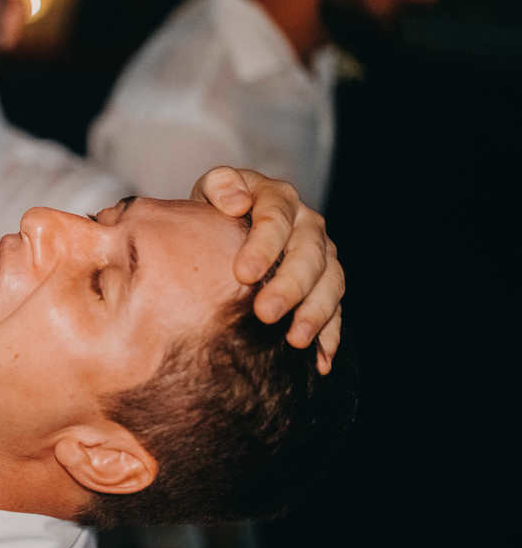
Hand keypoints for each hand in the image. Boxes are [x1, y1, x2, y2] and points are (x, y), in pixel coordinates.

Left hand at [191, 167, 342, 373]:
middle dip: (289, 286)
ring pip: (330, 283)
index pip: (275, 219)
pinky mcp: (326, 284)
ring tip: (295, 340)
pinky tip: (320, 361)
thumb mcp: (210, 190)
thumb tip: (236, 202)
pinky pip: (337, 310)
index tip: (243, 274)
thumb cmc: (215, 210)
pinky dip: (330, 336)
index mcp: (278, 198)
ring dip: (315, 313)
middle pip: (307, 255)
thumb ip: (220, 186)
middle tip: (266, 314)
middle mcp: (307, 224)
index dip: (262, 247)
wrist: (228, 225)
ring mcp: (321, 254)